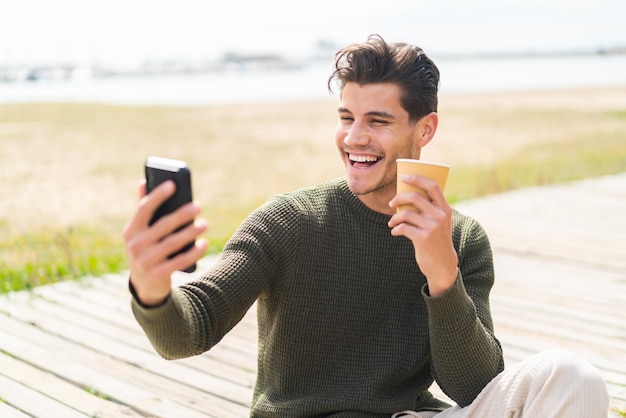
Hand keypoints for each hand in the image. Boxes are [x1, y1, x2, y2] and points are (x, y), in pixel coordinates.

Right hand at [123, 180, 208, 305]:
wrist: (144, 286)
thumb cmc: (145, 250)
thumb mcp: (139, 233)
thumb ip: (142, 209)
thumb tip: (143, 181)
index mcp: (131, 231)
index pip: (144, 209)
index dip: (157, 196)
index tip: (173, 185)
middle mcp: (135, 246)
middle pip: (163, 226)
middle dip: (182, 214)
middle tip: (198, 205)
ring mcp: (145, 262)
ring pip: (173, 243)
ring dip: (191, 232)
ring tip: (205, 223)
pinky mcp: (158, 275)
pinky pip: (179, 261)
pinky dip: (193, 252)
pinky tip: (204, 244)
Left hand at [388, 174, 457, 295]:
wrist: (443, 265)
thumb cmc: (437, 241)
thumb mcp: (440, 223)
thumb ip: (430, 210)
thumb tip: (407, 195)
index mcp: (445, 209)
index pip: (433, 186)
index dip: (417, 179)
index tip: (404, 177)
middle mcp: (440, 216)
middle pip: (415, 197)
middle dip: (399, 198)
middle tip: (391, 203)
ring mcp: (432, 227)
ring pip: (406, 213)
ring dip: (394, 218)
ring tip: (392, 223)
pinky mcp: (423, 238)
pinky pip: (402, 227)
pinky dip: (395, 229)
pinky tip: (395, 232)